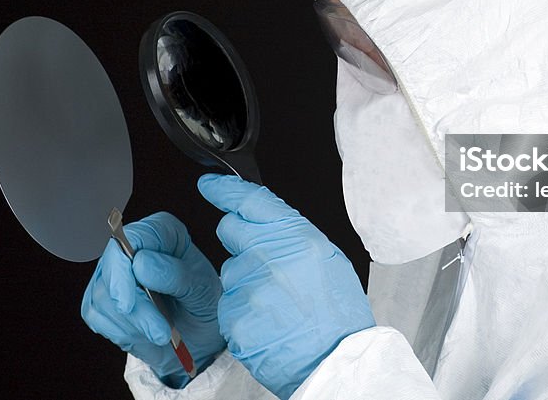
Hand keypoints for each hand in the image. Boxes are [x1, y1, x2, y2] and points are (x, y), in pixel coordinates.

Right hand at [81, 212, 225, 387]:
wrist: (198, 332)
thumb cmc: (202, 302)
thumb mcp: (202, 288)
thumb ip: (175, 274)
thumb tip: (139, 263)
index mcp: (162, 232)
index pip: (130, 238)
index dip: (122, 271)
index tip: (127, 305)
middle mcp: (133, 247)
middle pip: (111, 271)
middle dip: (135, 311)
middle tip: (159, 333)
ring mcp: (114, 272)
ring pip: (101, 298)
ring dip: (133, 327)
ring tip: (161, 334)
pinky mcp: (102, 297)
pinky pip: (97, 316)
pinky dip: (123, 333)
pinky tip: (145, 335)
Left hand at [198, 174, 375, 399]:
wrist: (335, 361)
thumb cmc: (337, 315)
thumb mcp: (329, 259)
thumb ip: (293, 236)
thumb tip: (265, 223)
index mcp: (295, 237)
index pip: (250, 200)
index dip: (224, 189)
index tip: (209, 184)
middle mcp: (267, 256)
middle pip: (230, 229)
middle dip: (240, 241)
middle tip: (264, 266)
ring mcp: (247, 286)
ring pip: (230, 272)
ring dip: (245, 283)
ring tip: (276, 305)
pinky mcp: (233, 316)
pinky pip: (227, 304)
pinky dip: (242, 312)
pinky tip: (266, 323)